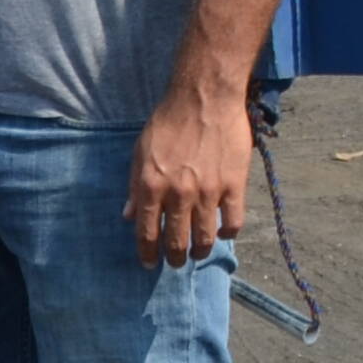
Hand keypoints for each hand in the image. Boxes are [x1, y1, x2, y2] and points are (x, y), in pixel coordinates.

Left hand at [128, 87, 249, 268]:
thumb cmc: (167, 122)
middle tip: (175, 262)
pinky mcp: (234, 186)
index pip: (146, 232)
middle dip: (174, 258)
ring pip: (205, 238)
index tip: (148, 263)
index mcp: (151, 186)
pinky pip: (233, 222)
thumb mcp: (140, 151)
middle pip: (176, 240)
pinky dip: (227, 233)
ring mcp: (208, 192)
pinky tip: (223, 233)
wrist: (203, 99)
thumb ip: (134, 186)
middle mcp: (178, 194)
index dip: (147, 252)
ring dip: (200, 251)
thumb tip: (128, 216)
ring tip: (198, 254)